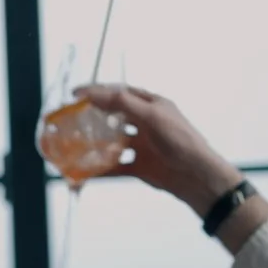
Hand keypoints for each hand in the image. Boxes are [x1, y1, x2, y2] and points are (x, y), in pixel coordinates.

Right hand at [76, 85, 244, 217]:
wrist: (196, 176)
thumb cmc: (179, 140)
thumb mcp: (151, 116)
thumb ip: (123, 103)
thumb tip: (95, 92)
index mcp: (151, 105)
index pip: (120, 92)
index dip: (98, 91)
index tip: (75, 94)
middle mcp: (145, 123)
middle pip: (114, 116)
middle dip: (93, 116)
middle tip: (71, 118)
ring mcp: (142, 145)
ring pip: (113, 142)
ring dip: (96, 143)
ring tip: (76, 143)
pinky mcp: (140, 166)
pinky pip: (116, 167)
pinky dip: (102, 169)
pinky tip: (86, 171)